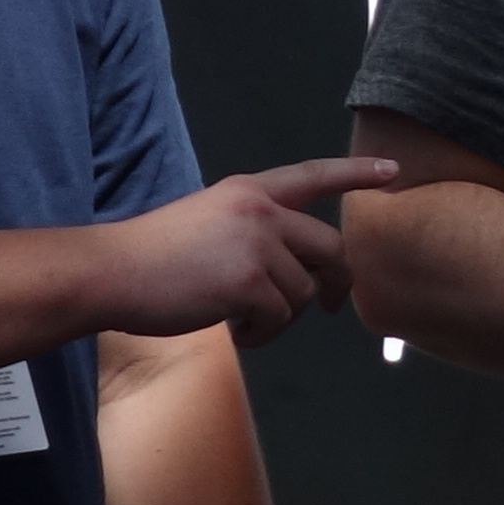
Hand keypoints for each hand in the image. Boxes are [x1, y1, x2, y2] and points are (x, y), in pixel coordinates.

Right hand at [96, 158, 399, 348]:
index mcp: (247, 191)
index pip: (312, 175)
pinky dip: (263, 333)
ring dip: (281, 316)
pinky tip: (237, 331)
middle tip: (334, 304)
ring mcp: (257, 244)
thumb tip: (294, 271)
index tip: (392, 171)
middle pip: (329, 246)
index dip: (355, 172)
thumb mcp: (207, 222)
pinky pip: (281, 318)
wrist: (110, 273)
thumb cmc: (150, 258)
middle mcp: (259, 210)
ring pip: (304, 291)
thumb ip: (252, 233)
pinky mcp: (250, 281)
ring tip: (246, 322)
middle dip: (337, 280)